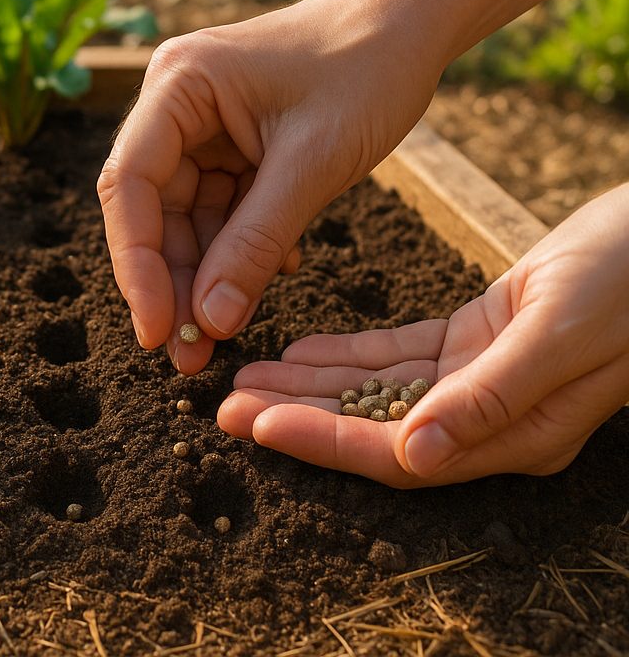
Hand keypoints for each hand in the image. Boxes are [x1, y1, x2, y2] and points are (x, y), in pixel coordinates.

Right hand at [97, 0, 444, 372]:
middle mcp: (174, 103)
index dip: (137, 263)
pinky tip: (266, 283)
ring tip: (218, 338)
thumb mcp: (313, 164)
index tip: (156, 328)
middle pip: (152, 208)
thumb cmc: (368, 68)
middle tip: (185, 353)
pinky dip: (238, 251)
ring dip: (204, 276)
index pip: (132, 185)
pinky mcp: (233, 144)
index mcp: (177, 86)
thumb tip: (210, 320)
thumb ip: (255, 242)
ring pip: (185, 217)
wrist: (415, 23)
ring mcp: (202, 125)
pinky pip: (221, 210)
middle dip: (170, 281)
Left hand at [220, 184, 628, 485]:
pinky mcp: (480, 338)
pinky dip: (349, 353)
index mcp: (518, 434)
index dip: (323, 442)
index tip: (257, 424)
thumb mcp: (561, 331)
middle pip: (375, 430)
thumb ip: (490, 396)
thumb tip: (413, 455)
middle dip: (298, 419)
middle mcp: (494, 418)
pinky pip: (400, 355)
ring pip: (378, 391)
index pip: (399, 455)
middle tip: (224, 408)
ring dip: (310, 385)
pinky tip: (298, 349)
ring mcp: (485, 379)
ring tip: (244, 377)